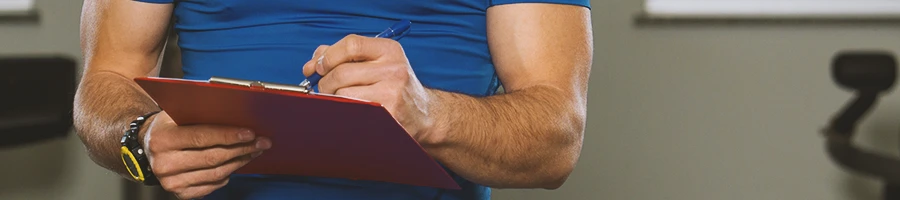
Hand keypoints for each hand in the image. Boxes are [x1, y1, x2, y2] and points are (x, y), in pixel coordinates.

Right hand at [142, 111, 270, 198]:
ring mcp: (171, 181)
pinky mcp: (179, 193)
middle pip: (212, 158)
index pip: (202, 137)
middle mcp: (164, 163)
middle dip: (242, 149)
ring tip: (253, 151)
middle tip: (261, 142)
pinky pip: (211, 186)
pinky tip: (235, 164)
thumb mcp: (177, 112)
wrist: (147, 146)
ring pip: (216, 174)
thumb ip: (200, 112)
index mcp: (163, 139)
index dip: (229, 135)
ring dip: (239, 162)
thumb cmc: (168, 125)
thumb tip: (236, 111)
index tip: (250, 133)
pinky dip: (227, 175)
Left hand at [302, 34, 434, 140]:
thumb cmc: (392, 87)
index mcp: (389, 50)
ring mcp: (393, 92)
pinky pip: (351, 112)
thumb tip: (312, 64)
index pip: (351, 44)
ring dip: (333, 100)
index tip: (318, 67)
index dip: (328, 56)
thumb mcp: (376, 64)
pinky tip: (347, 112)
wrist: (422, 115)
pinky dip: (343, 112)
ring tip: (339, 102)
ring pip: (343, 94)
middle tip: (324, 90)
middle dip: (324, 83)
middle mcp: (394, 69)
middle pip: (342, 72)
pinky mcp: (388, 115)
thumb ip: (344, 56)